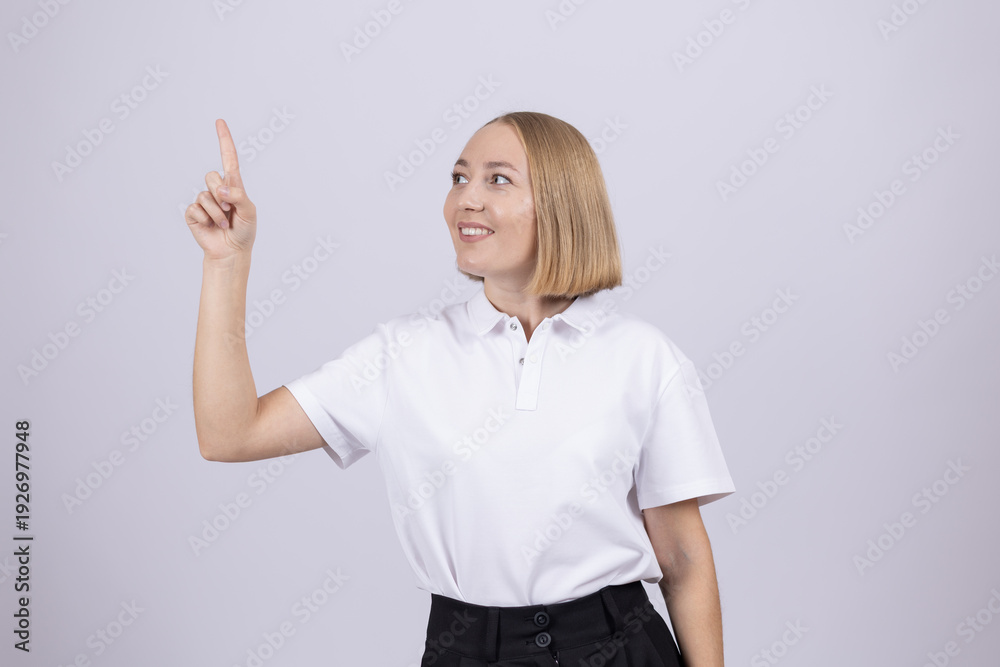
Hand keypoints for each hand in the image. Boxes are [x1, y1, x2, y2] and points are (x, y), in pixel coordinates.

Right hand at [185, 119, 256, 260]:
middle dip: (221, 194)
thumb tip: (220, 189)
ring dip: (217, 212)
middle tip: (230, 210)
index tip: (219, 121)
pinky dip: (206, 219)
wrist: (232, 252)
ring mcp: (204, 201)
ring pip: (205, 195)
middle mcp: (217, 189)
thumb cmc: (244, 231)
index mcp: (233, 185)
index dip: (224, 139)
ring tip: (223, 223)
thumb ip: (238, 196)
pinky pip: (195, 208)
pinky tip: (211, 226)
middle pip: (211, 176)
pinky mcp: (193, 213)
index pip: (228, 158)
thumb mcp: (249, 211)